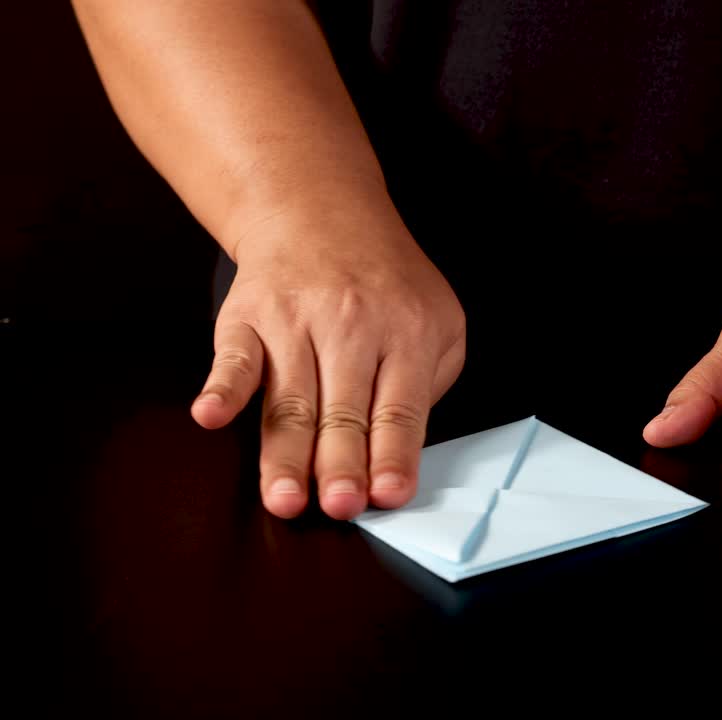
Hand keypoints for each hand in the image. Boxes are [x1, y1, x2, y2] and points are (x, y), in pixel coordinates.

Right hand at [189, 203, 464, 519]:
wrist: (319, 213)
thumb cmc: (385, 285)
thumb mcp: (438, 322)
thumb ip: (429, 384)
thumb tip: (400, 453)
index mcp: (408, 333)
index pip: (400, 406)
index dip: (392, 454)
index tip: (387, 494)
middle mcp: (352, 325)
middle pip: (345, 410)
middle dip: (341, 464)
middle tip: (340, 507)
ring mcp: (296, 320)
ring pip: (291, 401)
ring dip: (285, 454)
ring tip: (284, 500)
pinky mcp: (248, 316)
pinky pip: (234, 357)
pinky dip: (222, 387)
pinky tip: (211, 416)